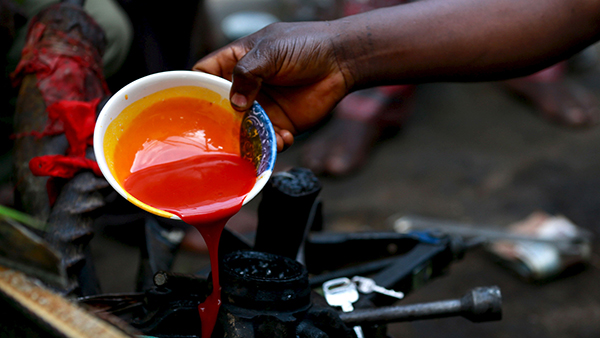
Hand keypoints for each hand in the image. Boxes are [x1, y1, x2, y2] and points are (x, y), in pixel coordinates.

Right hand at [193, 21, 351, 150]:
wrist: (341, 60)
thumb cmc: (305, 45)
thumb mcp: (270, 52)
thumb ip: (247, 73)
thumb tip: (235, 104)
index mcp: (237, 63)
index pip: (206, 75)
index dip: (198, 88)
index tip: (194, 104)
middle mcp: (247, 88)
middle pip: (221, 110)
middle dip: (222, 123)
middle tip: (226, 133)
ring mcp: (263, 107)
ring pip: (244, 130)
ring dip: (250, 138)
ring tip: (263, 138)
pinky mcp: (282, 122)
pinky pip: (270, 139)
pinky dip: (273, 143)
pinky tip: (284, 137)